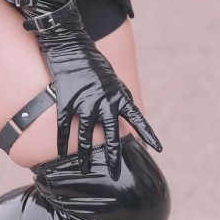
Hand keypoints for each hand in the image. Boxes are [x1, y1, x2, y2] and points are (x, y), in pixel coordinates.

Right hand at [36, 12, 161, 174]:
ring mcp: (85, 104)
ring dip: (86, 155)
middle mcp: (105, 103)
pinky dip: (62, 142)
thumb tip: (127, 111)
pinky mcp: (67, 102)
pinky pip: (65, 128)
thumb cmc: (92, 60)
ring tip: (84, 169)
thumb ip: (120, 95)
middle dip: (113, 156)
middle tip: (114, 173)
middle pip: (112, 136)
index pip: (138, 119)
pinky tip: (61, 154)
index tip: (158, 149)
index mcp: (119, 95)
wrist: (71, 45)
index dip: (148, 134)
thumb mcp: (112, 78)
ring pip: (86, 137)